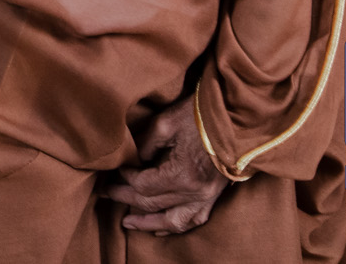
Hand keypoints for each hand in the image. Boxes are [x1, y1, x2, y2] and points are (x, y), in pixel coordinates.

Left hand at [102, 101, 229, 234]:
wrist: (239, 121)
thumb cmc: (201, 117)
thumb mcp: (166, 123)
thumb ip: (146, 143)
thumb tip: (135, 159)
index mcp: (181, 175)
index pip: (143, 185)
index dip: (126, 177)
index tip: (118, 167)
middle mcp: (194, 193)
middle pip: (152, 204)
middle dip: (126, 199)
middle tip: (106, 193)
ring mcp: (206, 198)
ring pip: (172, 221)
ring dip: (148, 223)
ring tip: (128, 223)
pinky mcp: (213, 197)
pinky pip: (193, 220)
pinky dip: (174, 226)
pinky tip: (162, 228)